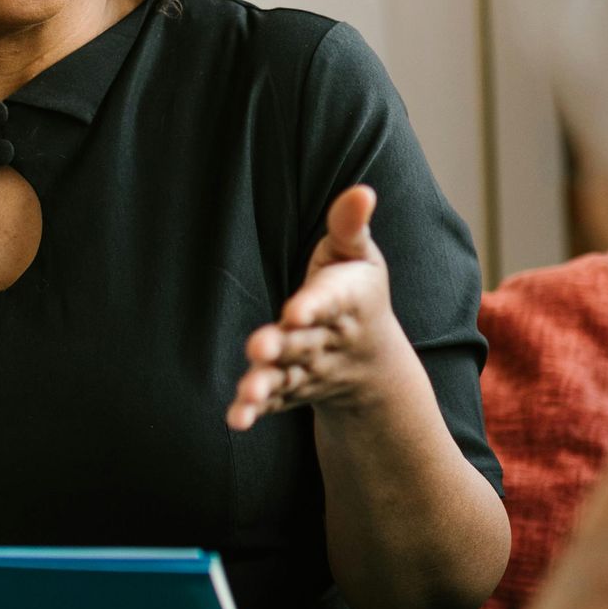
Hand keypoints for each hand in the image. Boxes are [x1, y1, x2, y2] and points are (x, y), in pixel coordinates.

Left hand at [228, 187, 413, 432]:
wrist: (371, 364)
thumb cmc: (356, 292)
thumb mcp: (359, 256)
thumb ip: (351, 226)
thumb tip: (363, 190)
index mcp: (345, 301)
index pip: (330, 302)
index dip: (314, 305)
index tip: (296, 310)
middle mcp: (326, 339)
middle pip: (303, 343)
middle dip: (282, 346)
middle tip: (259, 347)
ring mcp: (307, 369)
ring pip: (286, 378)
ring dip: (265, 385)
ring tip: (247, 393)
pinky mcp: (289, 390)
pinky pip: (273, 403)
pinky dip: (255, 411)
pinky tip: (236, 418)